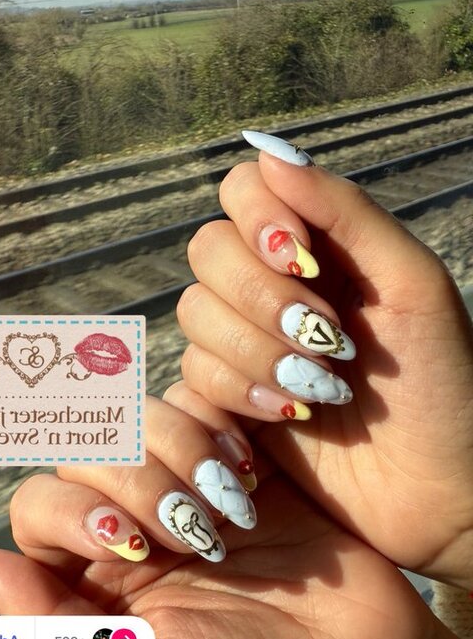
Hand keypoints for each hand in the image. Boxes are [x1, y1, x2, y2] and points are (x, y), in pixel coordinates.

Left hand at [0, 394, 472, 638]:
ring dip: (180, 452)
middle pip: (90, 447)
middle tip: (189, 531)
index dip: (73, 507)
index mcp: (94, 583)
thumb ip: (46, 627)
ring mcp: (190, 489)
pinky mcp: (245, 462)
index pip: (41, 504)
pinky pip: (208, 407)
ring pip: (144, 417)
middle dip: (134, 476)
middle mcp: (135, 527)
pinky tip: (248, 477)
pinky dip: (220, 429)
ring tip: (228, 510)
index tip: (126, 542)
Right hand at [176, 142, 472, 588]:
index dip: (260, 220)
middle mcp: (276, 282)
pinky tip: (293, 417)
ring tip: (320, 391)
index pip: (245, 190)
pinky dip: (242, 392)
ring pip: (194, 313)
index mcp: (321, 243)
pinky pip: (194, 373)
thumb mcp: (412, 282)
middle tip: (328, 343)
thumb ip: (346, 209)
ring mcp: (250, 340)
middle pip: (209, 250)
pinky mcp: (232, 397)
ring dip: (256, 352)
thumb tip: (267, 147)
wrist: (442, 491)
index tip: (306, 261)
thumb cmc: (444, 383)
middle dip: (263, 300)